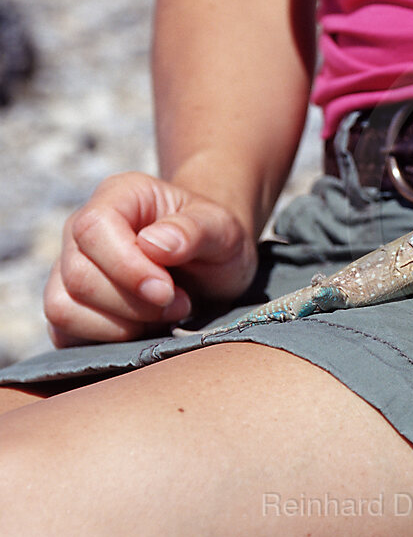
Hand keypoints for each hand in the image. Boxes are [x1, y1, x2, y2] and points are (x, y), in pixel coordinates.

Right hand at [43, 172, 257, 345]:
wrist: (211, 262)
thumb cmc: (214, 239)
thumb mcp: (223, 229)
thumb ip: (195, 230)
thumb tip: (153, 244)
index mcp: (119, 196)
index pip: (94, 228)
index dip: (127, 267)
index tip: (167, 290)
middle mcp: (82, 230)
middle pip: (79, 276)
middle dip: (134, 303)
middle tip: (179, 302)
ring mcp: (69, 268)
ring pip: (65, 308)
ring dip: (121, 325)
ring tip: (163, 314)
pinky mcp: (70, 305)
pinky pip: (64, 332)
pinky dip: (106, 340)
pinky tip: (142, 328)